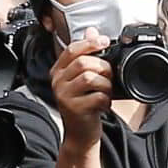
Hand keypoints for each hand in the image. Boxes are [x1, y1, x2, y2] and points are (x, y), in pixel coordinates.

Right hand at [50, 32, 112, 147]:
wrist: (80, 136)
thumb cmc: (83, 107)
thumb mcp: (83, 81)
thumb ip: (86, 56)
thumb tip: (93, 31)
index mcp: (58, 71)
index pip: (72, 49)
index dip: (90, 43)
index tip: (105, 41)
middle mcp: (57, 82)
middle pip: (83, 62)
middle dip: (102, 67)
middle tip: (110, 76)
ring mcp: (64, 96)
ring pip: (90, 78)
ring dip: (105, 84)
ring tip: (106, 92)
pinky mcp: (74, 109)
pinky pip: (96, 97)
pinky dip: (106, 100)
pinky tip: (104, 105)